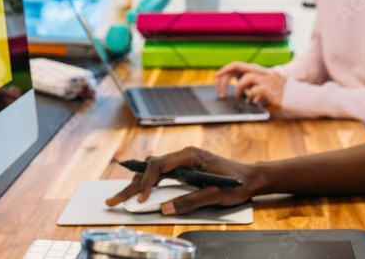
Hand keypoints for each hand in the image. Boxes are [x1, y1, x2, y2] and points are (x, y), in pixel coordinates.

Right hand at [105, 147, 258, 213]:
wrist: (250, 177)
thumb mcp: (216, 195)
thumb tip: (165, 209)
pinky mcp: (183, 169)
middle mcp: (183, 155)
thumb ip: (190, 201)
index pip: (159, 165)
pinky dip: (146, 184)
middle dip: (131, 185)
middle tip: (113, 200)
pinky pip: (159, 175)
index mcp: (190, 156)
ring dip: (136, 184)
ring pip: (152, 171)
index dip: (146, 182)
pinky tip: (137, 191)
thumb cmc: (236, 184)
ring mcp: (182, 161)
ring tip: (119, 198)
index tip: (141, 199)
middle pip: (150, 168)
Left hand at [215, 61, 286, 106]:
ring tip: (237, 97)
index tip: (217, 76)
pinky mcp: (270, 89)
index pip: (238, 65)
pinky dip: (250, 97)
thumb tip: (238, 89)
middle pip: (238, 67)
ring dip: (239, 88)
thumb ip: (253, 85)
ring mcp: (267, 80)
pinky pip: (255, 91)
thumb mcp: (266, 86)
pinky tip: (250, 102)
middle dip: (226, 77)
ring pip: (246, 78)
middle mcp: (262, 72)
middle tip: (220, 90)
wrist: (298, 96)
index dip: (226, 69)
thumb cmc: (281, 93)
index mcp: (260, 71)